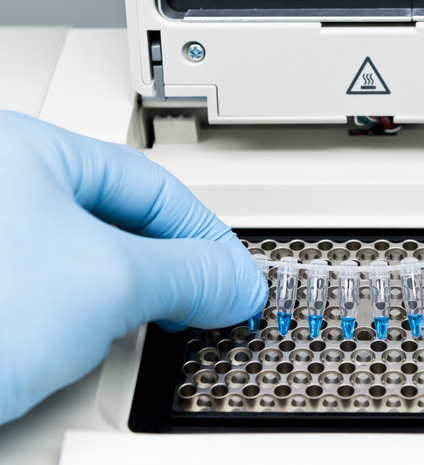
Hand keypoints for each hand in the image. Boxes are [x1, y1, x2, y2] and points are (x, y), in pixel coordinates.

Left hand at [0, 111, 266, 424]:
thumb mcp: (106, 280)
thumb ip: (189, 272)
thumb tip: (237, 281)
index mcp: (25, 152)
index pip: (152, 185)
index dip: (206, 234)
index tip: (236, 278)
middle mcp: (4, 192)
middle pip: (123, 223)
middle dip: (173, 268)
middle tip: (208, 304)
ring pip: (92, 264)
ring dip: (136, 299)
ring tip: (158, 327)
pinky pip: (61, 297)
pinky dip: (95, 321)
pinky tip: (100, 346)